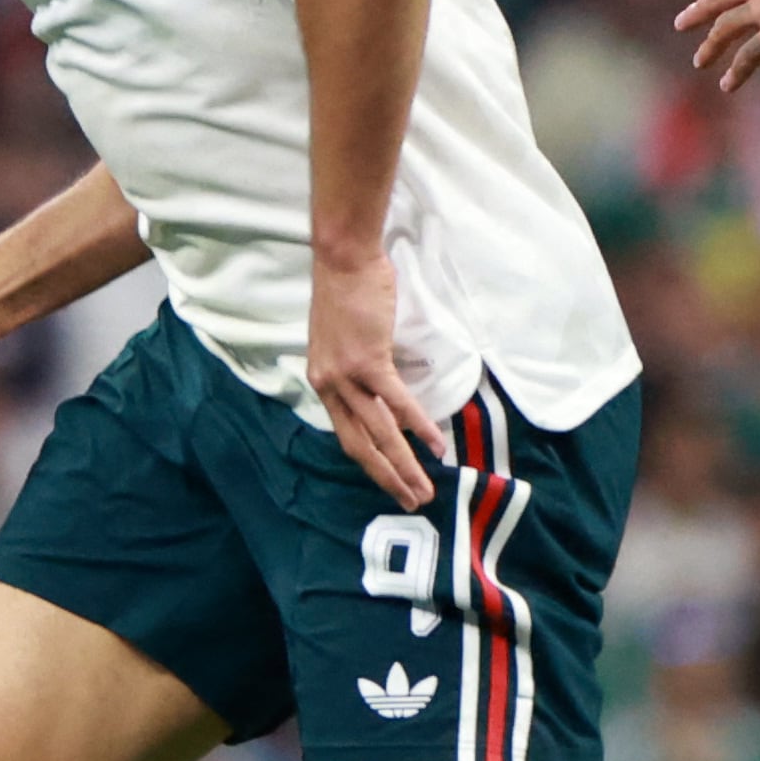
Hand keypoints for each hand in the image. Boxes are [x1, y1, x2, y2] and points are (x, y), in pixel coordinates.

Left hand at [309, 246, 443, 508]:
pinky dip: (418, 427)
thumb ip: (356, 366)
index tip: (391, 482)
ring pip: (380, 433)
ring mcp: (347, 376)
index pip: (346, 434)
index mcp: (323, 382)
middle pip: (360, 445)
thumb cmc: (348, 290)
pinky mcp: (369, 361)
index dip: (370, 463)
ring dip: (404, 465)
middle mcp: (329, 385)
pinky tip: (436, 447)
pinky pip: (397, 403)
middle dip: (387, 478)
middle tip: (411, 501)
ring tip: (425, 488)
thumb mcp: (343, 338)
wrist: (344, 259)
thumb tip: (380, 383)